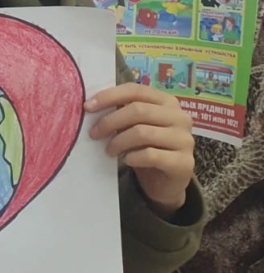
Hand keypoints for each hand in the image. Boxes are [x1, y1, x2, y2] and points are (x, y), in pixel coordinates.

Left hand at [86, 83, 194, 214]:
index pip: (135, 90)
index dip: (109, 96)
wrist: (165, 182)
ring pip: (143, 132)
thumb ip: (121, 111)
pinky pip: (151, 155)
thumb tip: (91, 105)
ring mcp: (185, 140)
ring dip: (119, 141)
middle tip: (94, 134)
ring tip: (109, 150)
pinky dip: (133, 157)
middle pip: (138, 110)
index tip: (87, 107)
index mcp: (166, 101)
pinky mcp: (184, 163)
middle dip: (110, 121)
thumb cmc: (146, 147)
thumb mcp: (133, 125)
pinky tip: (126, 160)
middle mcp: (180, 117)